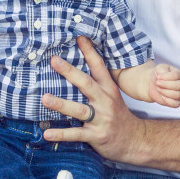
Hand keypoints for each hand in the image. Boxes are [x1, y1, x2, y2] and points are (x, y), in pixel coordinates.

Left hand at [40, 36, 148, 163]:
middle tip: (54, 61)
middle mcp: (105, 101)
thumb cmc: (117, 115)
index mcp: (108, 89)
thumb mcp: (111, 95)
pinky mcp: (96, 135)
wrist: (135, 140)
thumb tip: (74, 67)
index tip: (79, 37)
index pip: (99, 67)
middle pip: (87, 84)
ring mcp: (101, 119)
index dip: (89, 52)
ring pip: (80, 110)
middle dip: (70, 72)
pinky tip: (47, 133)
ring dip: (61, 104)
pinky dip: (61, 134)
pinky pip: (76, 134)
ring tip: (45, 98)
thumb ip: (96, 83)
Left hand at [149, 64, 179, 107]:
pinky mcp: (176, 102)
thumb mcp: (159, 68)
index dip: (166, 77)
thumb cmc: (158, 75)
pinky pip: (176, 104)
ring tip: (159, 89)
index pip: (176, 75)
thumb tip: (164, 76)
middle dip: (165, 84)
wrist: (153, 84)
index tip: (158, 77)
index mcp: (179, 75)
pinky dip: (168, 101)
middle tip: (157, 83)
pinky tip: (162, 96)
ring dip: (165, 92)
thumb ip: (163, 69)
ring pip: (177, 95)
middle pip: (178, 85)